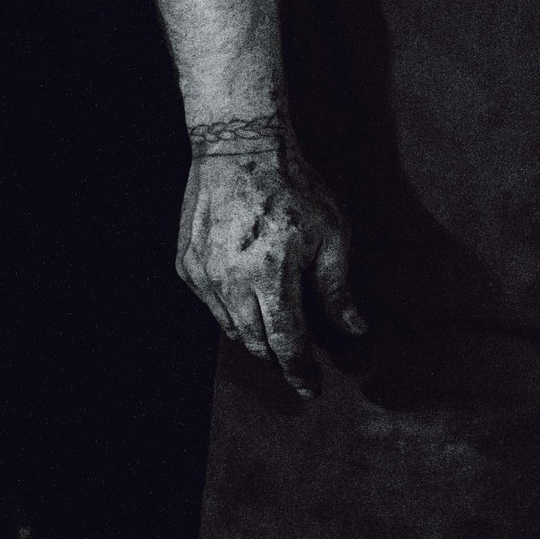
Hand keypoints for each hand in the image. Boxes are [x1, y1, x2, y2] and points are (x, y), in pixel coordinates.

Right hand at [176, 144, 363, 396]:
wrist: (238, 149)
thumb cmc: (294, 188)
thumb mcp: (331, 235)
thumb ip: (337, 288)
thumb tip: (353, 328)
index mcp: (271, 276)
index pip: (286, 341)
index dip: (300, 370)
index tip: (312, 389)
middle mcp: (230, 282)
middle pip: (255, 341)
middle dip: (279, 358)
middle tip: (299, 366)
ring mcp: (202, 275)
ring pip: (229, 327)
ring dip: (255, 337)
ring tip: (278, 335)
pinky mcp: (186, 265)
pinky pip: (212, 304)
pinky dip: (233, 312)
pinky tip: (251, 301)